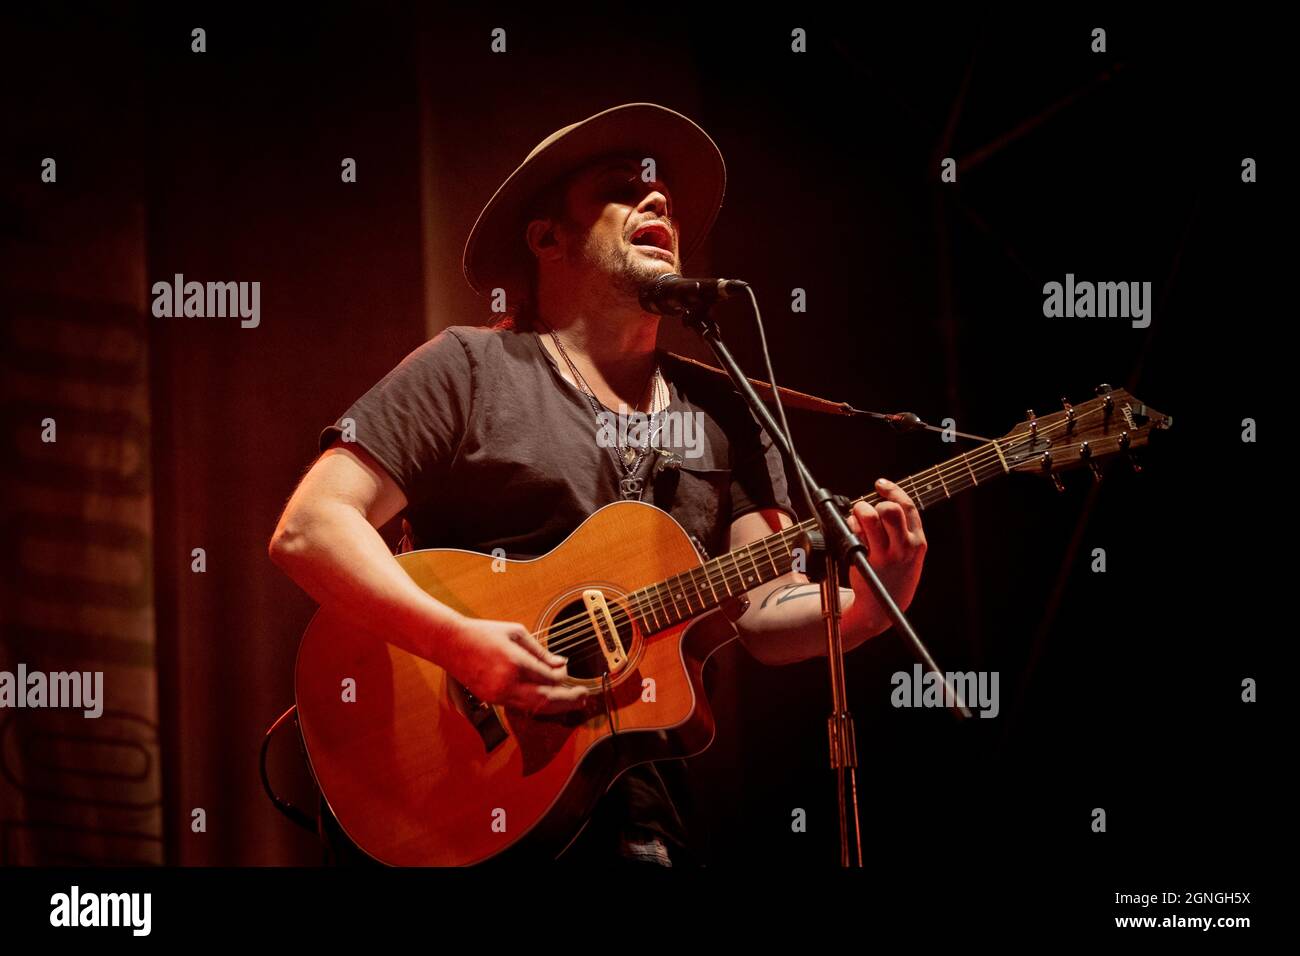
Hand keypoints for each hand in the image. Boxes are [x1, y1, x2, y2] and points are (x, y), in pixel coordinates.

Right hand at [451, 618, 590, 715]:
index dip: (564, 678)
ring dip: (557, 707)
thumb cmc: (484, 633)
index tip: (570, 673)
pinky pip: (522, 707)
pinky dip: (539, 706)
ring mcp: (499, 695)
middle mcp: (507, 682)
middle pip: (546, 699)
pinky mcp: (493, 700)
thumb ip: (540, 651)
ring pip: (535, 708)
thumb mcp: (516, 633)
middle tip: (584, 697)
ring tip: (573, 703)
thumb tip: (562, 664)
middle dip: (569, 700)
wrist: (451, 644)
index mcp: (515, 662)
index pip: (549, 678)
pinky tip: (549, 702)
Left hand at [846, 478, 926, 617]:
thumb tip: (882, 502)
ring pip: (869, 517)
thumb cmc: (894, 575)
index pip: (907, 507)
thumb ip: (902, 530)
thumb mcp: (909, 554)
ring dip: (859, 512)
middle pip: (889, 510)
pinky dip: (850, 527)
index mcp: (918, 542)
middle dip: (874, 505)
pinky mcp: (866, 561)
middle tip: (867, 512)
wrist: (883, 607)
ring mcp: (885, 555)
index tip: (879, 484)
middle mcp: (904, 547)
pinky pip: (854, 533)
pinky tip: (851, 533)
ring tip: (857, 521)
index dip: (892, 490)